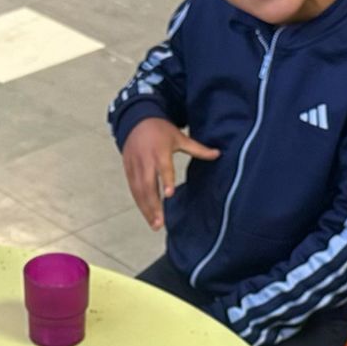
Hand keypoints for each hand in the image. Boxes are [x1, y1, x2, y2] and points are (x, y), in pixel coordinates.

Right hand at [121, 116, 219, 230]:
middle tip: (160, 223)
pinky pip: (133, 190)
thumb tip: (218, 154)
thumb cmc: (160, 130)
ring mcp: (135, 166)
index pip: (163, 168)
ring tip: (155, 225)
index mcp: (159, 151)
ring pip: (139, 191)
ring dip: (146, 209)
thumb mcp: (180, 137)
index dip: (166, 181)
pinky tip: (147, 215)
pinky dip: (140, 203)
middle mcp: (145, 160)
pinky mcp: (128, 170)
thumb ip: (198, 149)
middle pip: (148, 185)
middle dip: (153, 205)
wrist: (135, 120)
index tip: (169, 195)